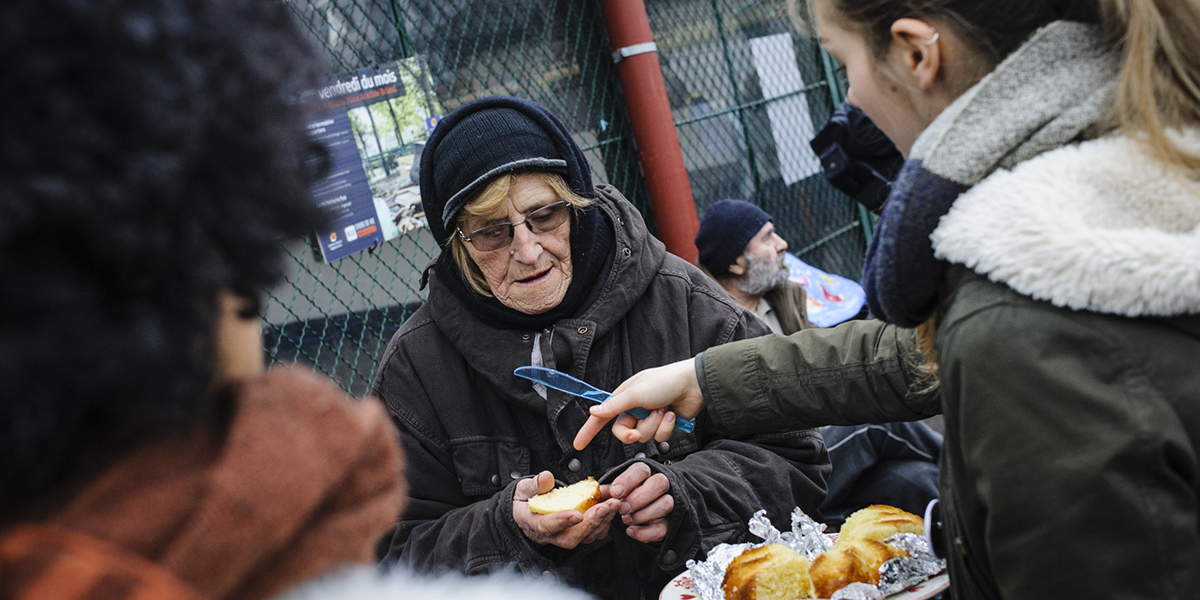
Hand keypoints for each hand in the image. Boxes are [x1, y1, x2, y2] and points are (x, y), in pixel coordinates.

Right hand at [513, 471, 620, 548]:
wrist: (524, 509)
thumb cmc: (525, 499)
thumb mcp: (524, 488)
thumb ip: (535, 484)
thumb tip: (546, 477)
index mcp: (532, 523)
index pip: (547, 526)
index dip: (562, 521)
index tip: (577, 514)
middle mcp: (549, 535)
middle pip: (571, 537)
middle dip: (591, 522)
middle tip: (606, 506)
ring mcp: (564, 536)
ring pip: (585, 537)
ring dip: (602, 521)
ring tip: (613, 504)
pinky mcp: (576, 533)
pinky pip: (592, 533)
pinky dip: (605, 521)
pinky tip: (611, 506)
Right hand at [573, 358, 705, 449]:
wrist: (694, 385)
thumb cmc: (665, 381)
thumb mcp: (635, 394)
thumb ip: (614, 406)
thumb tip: (593, 412)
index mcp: (624, 398)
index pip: (602, 417)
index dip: (589, 430)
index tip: (578, 444)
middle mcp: (635, 409)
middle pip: (623, 433)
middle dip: (633, 432)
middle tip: (640, 427)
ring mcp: (650, 418)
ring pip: (644, 436)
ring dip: (654, 424)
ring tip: (663, 409)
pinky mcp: (664, 425)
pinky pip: (659, 437)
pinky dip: (666, 427)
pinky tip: (673, 414)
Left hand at [605, 462, 672, 543]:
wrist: (642, 508)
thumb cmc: (628, 496)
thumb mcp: (617, 490)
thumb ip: (608, 491)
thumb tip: (598, 492)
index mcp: (645, 473)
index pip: (642, 470)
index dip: (628, 481)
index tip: (615, 493)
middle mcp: (660, 485)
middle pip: (660, 483)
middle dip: (639, 498)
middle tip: (623, 509)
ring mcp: (668, 503)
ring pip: (666, 503)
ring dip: (644, 514)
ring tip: (627, 519)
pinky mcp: (669, 522)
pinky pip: (663, 528)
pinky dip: (645, 532)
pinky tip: (631, 531)